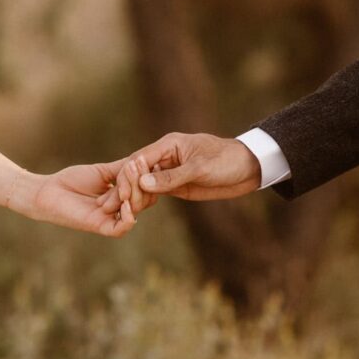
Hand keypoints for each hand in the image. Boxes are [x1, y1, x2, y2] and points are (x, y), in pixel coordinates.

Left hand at [12, 162, 136, 236]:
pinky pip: (122, 228)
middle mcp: (120, 210)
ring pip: (135, 210)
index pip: (146, 189)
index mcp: (122, 197)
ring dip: (131, 191)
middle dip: (140, 181)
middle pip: (145, 199)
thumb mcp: (103, 171)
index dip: (147, 176)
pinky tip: (125, 202)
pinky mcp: (100, 227)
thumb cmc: (72, 181)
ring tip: (123, 177)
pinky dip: (129, 217)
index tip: (143, 160)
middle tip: (132, 166)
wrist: (48, 190)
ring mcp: (111, 219)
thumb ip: (123, 168)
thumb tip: (144, 159)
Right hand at [99, 132, 260, 213]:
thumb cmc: (227, 161)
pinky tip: (133, 213)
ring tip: (116, 213)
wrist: (249, 168)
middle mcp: (165, 157)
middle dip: (123, 188)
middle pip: (137, 172)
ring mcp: (171, 172)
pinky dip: (143, 201)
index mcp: (168, 145)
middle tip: (109, 206)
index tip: (116, 192)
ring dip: (131, 197)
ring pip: (144, 184)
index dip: (126, 176)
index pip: (139, 159)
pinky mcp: (177, 185)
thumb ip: (172, 177)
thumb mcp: (200, 169)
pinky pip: (155, 193)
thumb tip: (142, 184)